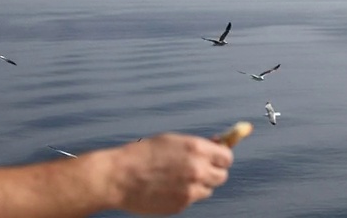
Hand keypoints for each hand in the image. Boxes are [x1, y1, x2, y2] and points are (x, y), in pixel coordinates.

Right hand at [107, 133, 232, 214]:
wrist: (119, 177)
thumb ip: (197, 145)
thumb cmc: (142, 155)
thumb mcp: (172, 140)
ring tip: (178, 178)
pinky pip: (192, 199)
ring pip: (208, 189)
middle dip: (214, 172)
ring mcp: (191, 190)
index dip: (221, 157)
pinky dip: (185, 194)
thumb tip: (217, 144)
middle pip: (222, 176)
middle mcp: (198, 170)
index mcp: (196, 149)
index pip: (227, 157)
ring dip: (200, 184)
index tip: (216, 158)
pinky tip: (168, 187)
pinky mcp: (182, 205)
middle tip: (200, 169)